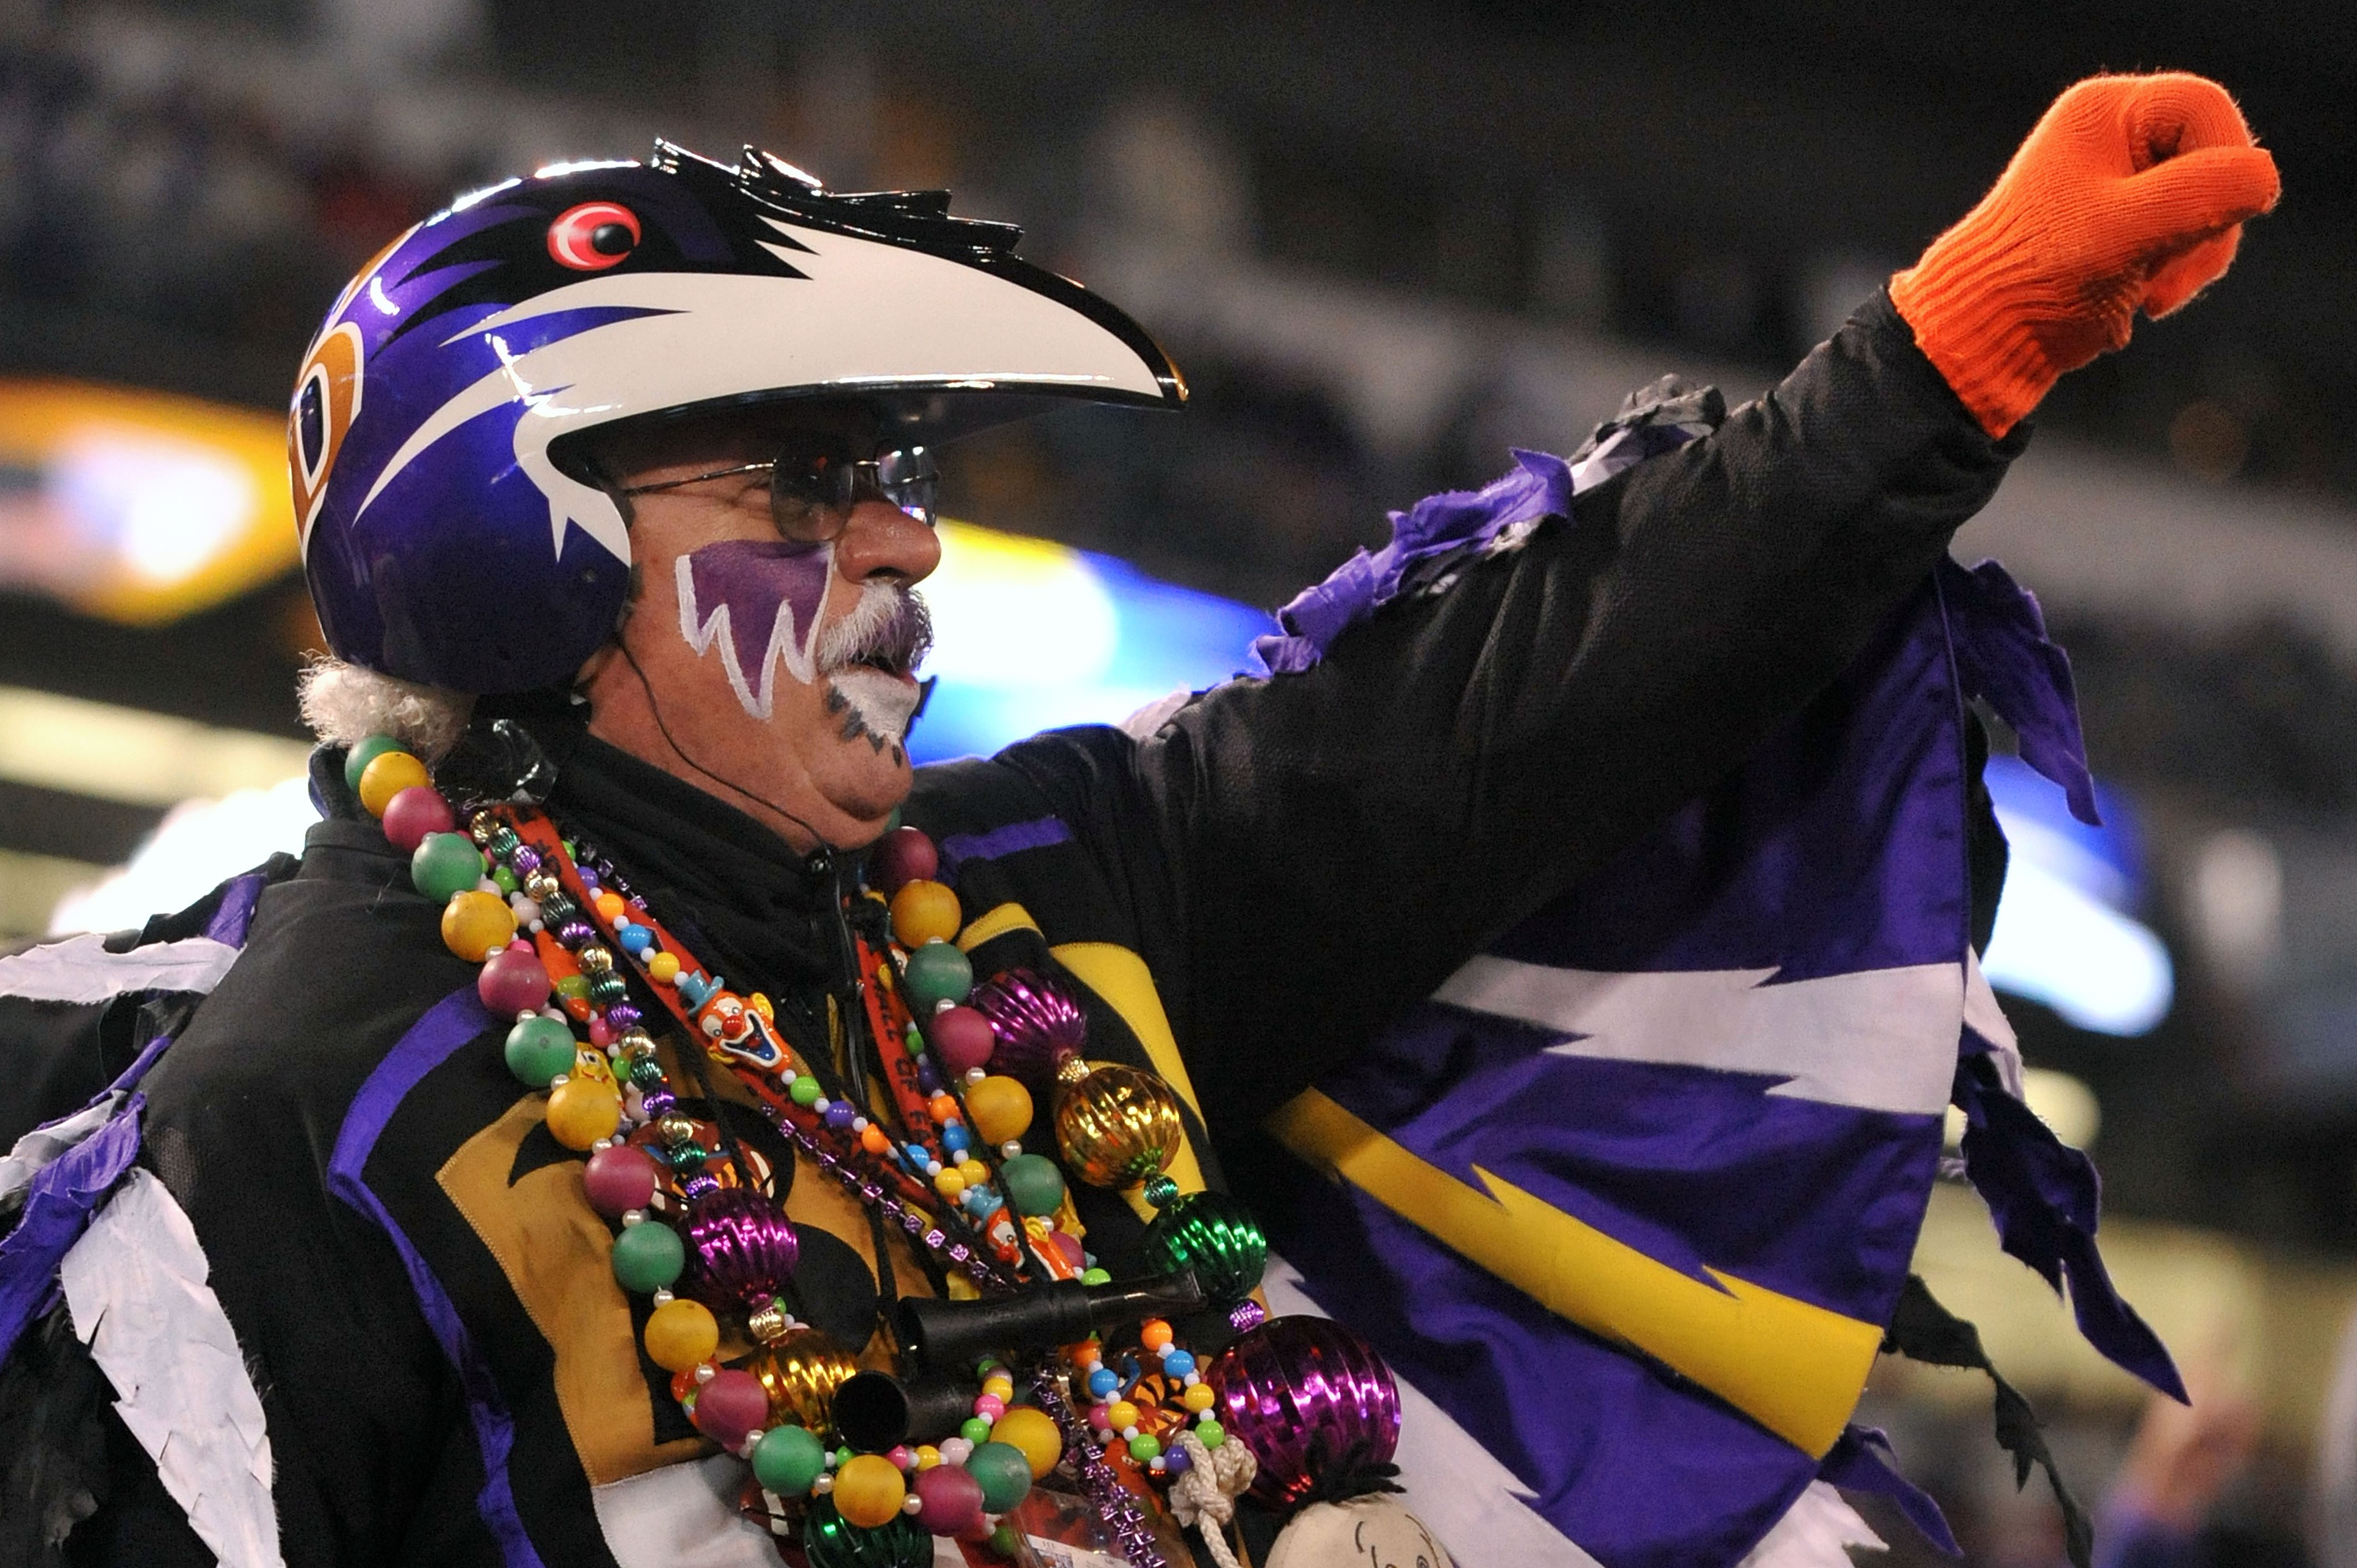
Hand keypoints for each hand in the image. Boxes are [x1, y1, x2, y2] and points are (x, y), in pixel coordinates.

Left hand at [1891, 73, 2280, 437]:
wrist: (1985, 339)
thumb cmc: (2042, 280)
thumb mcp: (2128, 231)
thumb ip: (2200, 194)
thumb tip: (2259, 178)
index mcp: (2105, 114)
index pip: (2206, 109)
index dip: (2225, 166)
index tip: (2207, 223)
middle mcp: (2111, 136)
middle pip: (2213, 162)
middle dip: (2204, 227)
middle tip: (2161, 280)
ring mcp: (2118, 180)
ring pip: (2205, 206)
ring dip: (2188, 261)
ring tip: (2141, 298)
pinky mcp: (2123, 223)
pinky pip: (2182, 237)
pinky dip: (2169, 275)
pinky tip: (2130, 304)